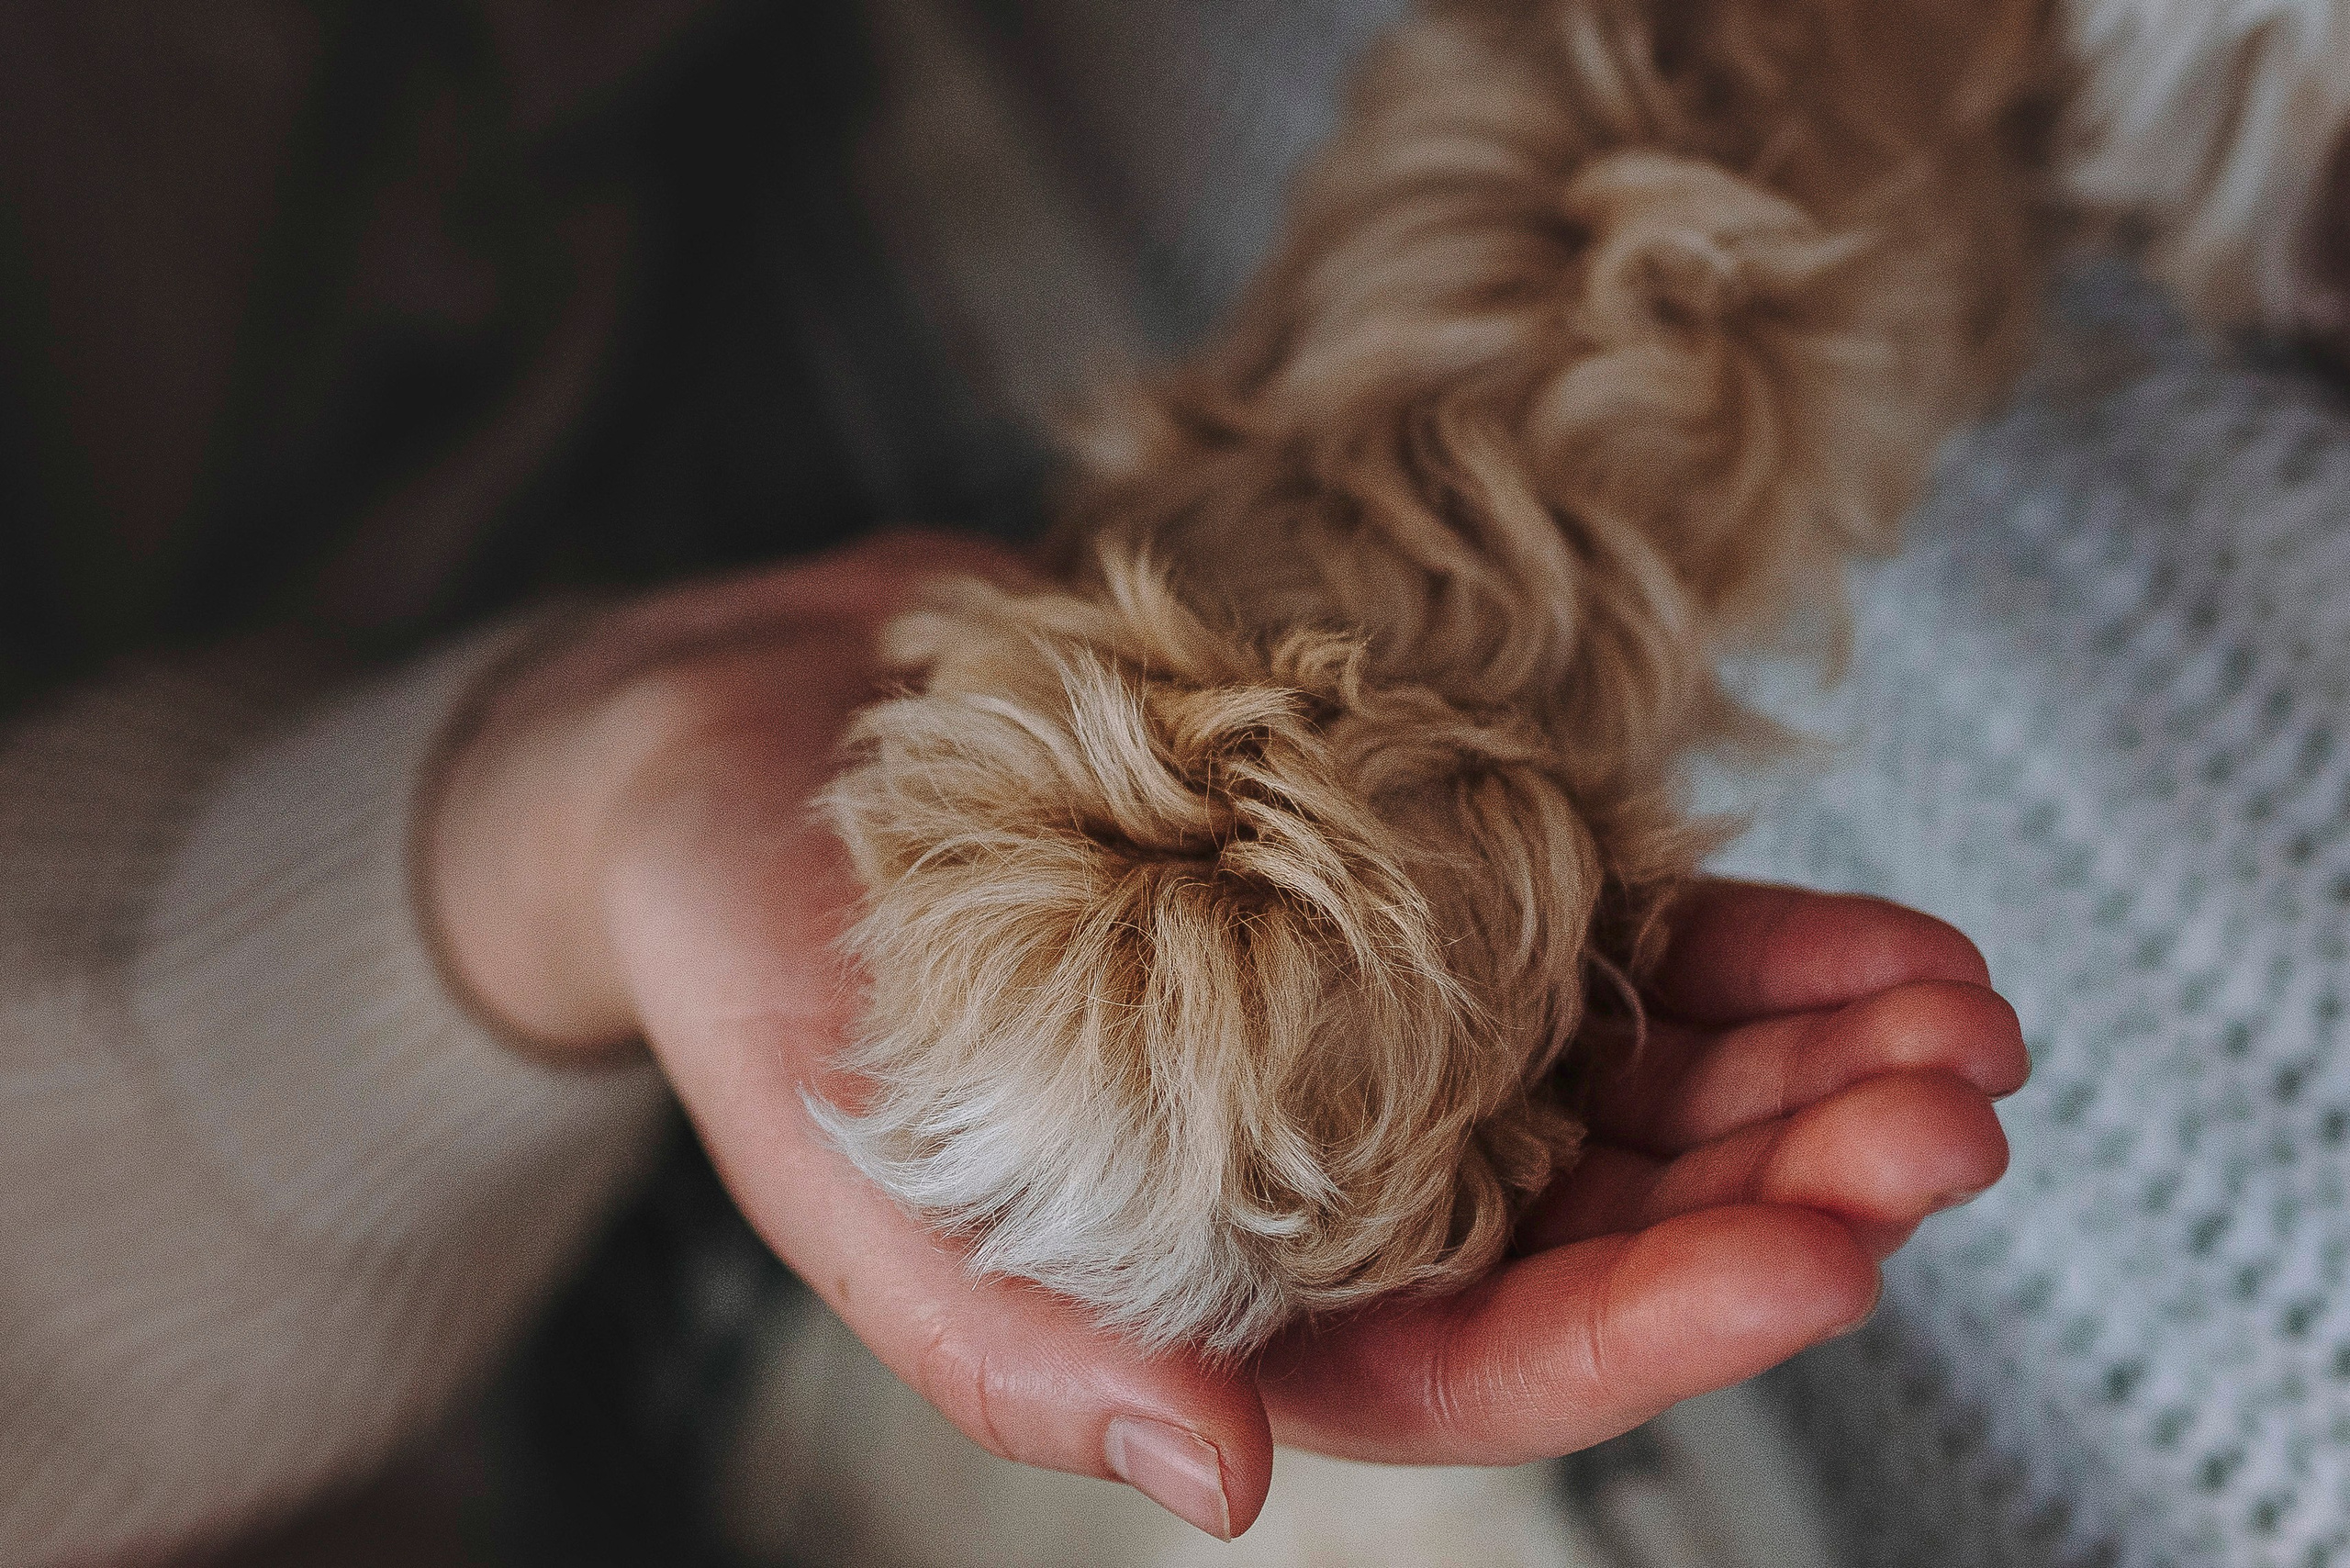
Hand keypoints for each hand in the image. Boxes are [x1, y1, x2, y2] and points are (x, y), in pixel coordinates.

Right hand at [427, 534, 2027, 1538]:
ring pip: (1647, 1084)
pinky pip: (1615, 931)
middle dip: (1790, 1180)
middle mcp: (1343, 1176)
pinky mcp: (1409, 882)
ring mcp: (1394, 1027)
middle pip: (1610, 1220)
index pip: (1484, 1360)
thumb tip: (1228, 1486)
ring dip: (1810, 1063)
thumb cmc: (768, 982)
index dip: (1661, 1323)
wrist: (744, 748)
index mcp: (1231, 1298)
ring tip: (1958, 1021)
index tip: (1822, 1253)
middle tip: (1945, 1112)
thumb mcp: (861, 1180)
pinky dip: (1749, 940)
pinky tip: (1876, 933)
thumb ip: (1030, 1356)